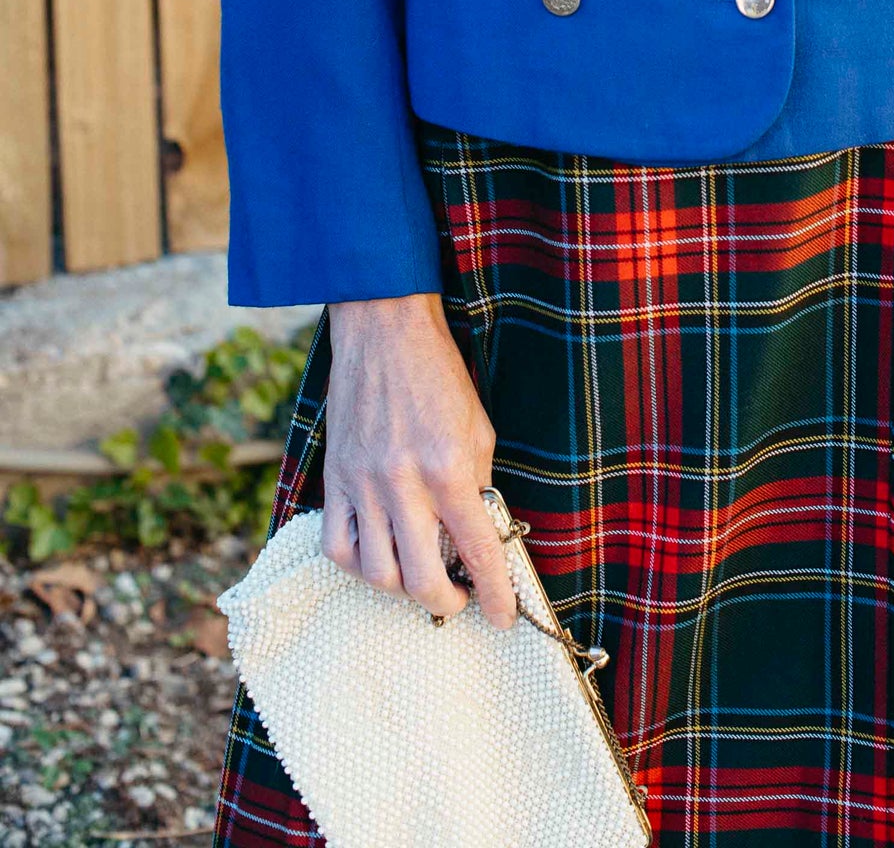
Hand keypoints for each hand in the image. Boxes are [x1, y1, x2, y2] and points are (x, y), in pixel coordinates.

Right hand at [321, 292, 517, 626]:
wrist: (383, 332)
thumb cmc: (438, 375)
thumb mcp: (477, 426)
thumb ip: (478, 483)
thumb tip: (481, 533)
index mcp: (449, 468)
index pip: (478, 551)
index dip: (494, 594)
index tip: (503, 617)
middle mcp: (404, 484)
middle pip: (422, 580)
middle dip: (447, 603)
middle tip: (459, 597)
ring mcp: (363, 485)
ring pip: (377, 574)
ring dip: (403, 589)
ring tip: (420, 574)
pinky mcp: (335, 480)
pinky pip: (338, 547)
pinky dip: (360, 565)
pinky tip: (379, 555)